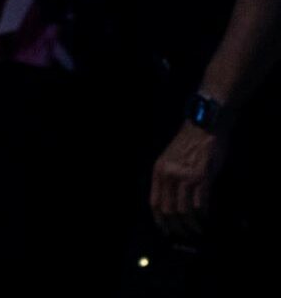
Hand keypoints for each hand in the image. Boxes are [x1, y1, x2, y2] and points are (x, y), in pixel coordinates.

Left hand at [151, 122, 225, 240]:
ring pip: (184, 210)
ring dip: (191, 224)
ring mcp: (185, 177)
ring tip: (197, 230)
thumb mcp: (171, 160)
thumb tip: (173, 201)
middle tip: (184, 235)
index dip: (159, 220)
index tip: (165, 231)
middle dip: (176, 227)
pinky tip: (207, 218)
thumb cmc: (190, 143)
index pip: (154, 202)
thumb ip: (170, 178)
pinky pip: (200, 203)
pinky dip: (204, 214)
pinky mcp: (202, 177)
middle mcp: (168, 175)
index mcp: (158, 171)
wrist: (204, 126)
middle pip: (168, 210)